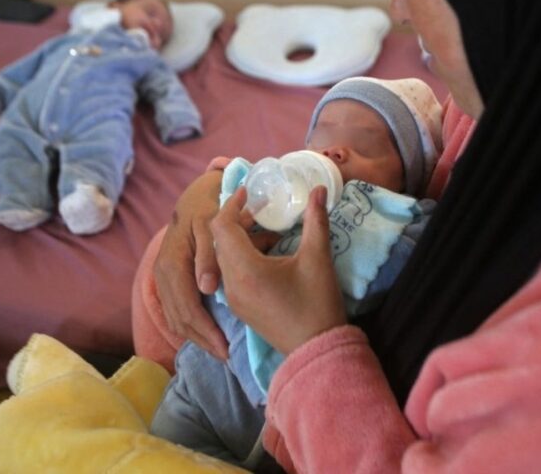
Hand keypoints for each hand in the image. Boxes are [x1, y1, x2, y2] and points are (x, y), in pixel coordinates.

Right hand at [153, 169, 228, 360]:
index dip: (206, 330)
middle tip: (227, 356)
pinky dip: (189, 328)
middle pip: (179, 319)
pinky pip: (174, 312)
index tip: (226, 347)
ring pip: (175, 319)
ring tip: (220, 351)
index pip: (187, 307)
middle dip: (202, 341)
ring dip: (196, 338)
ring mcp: (162, 279)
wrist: (194, 198)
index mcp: (173, 262)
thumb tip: (207, 288)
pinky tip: (207, 336)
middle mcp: (162, 274)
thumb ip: (210, 255)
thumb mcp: (211, 225)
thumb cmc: (209, 210)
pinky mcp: (167, 282)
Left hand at [211, 186, 347, 355]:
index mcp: (245, 270)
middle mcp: (231, 284)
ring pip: (224, 258)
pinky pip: (230, 274)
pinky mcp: (240, 308)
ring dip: (239, 239)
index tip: (249, 191)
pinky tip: (267, 254)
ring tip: (267, 230)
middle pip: (219, 241)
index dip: (233, 204)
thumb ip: (316, 220)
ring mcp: (233, 299)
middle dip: (237, 220)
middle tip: (261, 209)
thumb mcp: (318, 258)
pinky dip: (242, 257)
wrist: (317, 351)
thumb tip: (320, 189)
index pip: (223, 227)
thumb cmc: (317, 304)